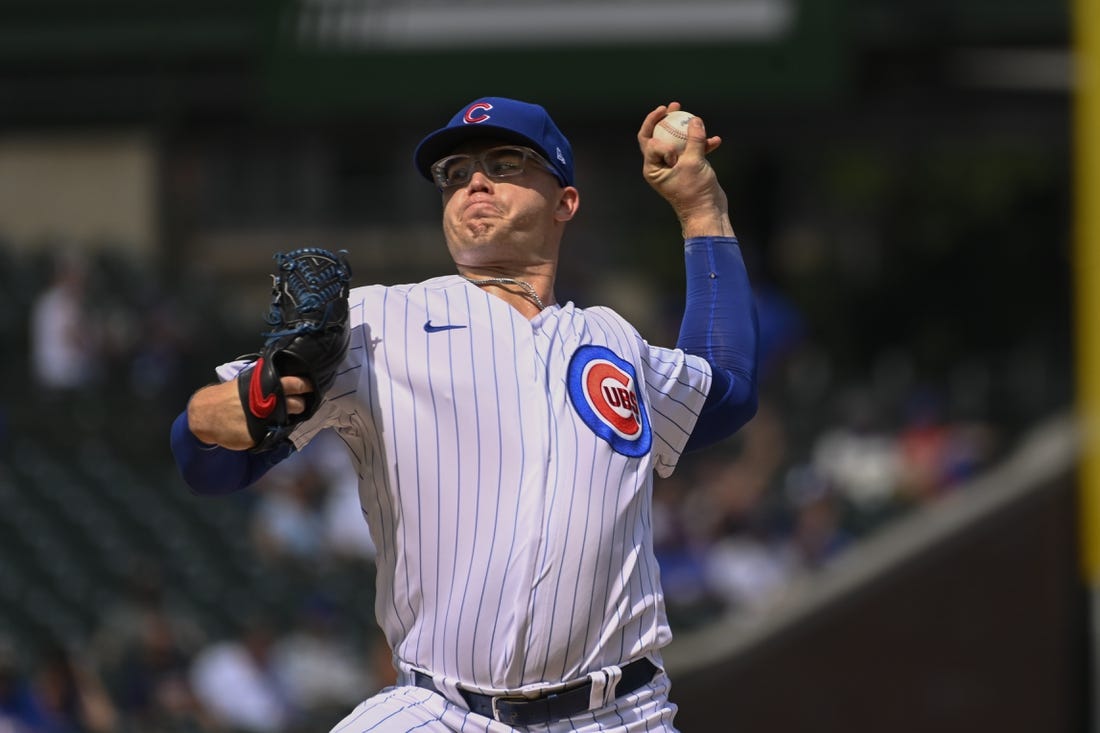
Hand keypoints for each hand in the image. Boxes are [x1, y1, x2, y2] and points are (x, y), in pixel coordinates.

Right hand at [188, 376, 313, 449]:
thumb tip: (287, 384)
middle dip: (301, 405)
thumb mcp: (246, 382)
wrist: (204, 413)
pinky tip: (268, 426)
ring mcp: (264, 418)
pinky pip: (274, 433)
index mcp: (266, 384)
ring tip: (283, 415)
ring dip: (289, 418)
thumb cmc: (227, 396)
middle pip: (298, 404)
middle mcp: (268, 400)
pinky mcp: (258, 434)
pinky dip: (274, 430)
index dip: (306, 386)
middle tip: (297, 405)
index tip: (310, 387)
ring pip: (289, 420)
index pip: (296, 383)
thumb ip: (266, 383)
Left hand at [638, 102, 734, 237]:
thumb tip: (695, 119)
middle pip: (659, 137)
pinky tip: (716, 140)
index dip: (660, 135)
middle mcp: (661, 166)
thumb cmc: (695, 192)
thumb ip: (694, 140)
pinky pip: (694, 151)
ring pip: (678, 142)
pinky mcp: (690, 169)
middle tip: (673, 106)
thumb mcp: (694, 163)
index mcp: (652, 168)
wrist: (708, 213)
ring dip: (686, 129)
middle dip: (666, 120)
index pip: (650, 141)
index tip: (672, 137)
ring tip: (693, 115)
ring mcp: (675, 167)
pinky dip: (703, 145)